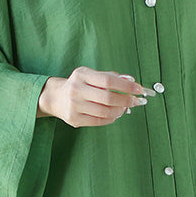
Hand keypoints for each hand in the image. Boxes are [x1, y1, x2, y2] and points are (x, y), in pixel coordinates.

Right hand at [37, 67, 155, 127]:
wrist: (56, 97)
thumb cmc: (80, 85)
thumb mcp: (91, 75)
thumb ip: (110, 77)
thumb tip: (131, 81)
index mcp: (82, 74)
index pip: (108, 81)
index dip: (126, 86)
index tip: (139, 89)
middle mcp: (76, 89)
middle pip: (108, 98)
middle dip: (126, 100)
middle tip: (136, 101)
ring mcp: (74, 106)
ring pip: (105, 112)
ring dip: (120, 111)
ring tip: (125, 108)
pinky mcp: (74, 119)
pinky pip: (99, 121)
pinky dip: (111, 118)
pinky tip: (115, 114)